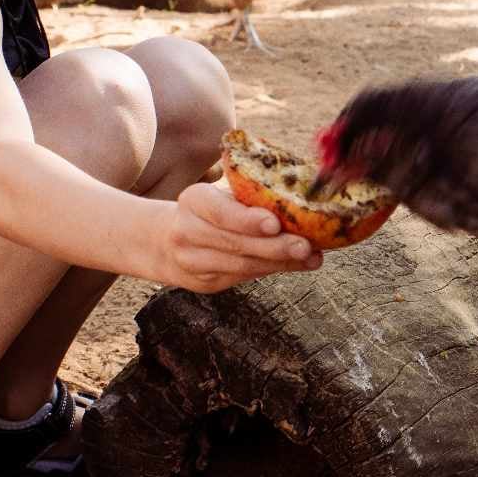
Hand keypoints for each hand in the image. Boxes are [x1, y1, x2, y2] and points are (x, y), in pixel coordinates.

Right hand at [154, 182, 319, 292]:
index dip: (247, 220)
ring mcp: (192, 260)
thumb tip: (301, 201)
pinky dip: (274, 270)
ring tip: (310, 256)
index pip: (221, 212)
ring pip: (241, 265)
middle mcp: (186, 231)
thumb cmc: (210, 211)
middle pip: (235, 243)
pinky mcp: (204, 282)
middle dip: (274, 246)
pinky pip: (244, 277)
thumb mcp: (221, 195)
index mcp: (193, 200)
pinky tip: (298, 264)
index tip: (275, 223)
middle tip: (305, 245)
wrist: (167, 241)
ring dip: (280, 262)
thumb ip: (250, 197)